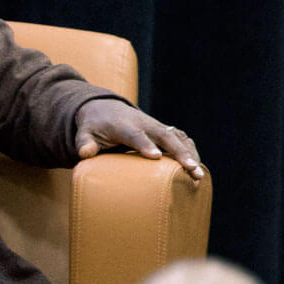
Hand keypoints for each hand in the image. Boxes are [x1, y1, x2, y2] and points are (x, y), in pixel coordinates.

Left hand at [74, 100, 203, 180]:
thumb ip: (84, 142)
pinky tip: (197, 169)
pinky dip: (191, 152)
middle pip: (165, 136)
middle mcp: (145, 124)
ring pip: (178, 138)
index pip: (136, 134)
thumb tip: (85, 153)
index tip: (155, 157)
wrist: (106, 109)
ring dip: (190, 155)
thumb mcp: (84, 133)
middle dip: (179, 152)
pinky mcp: (164, 132)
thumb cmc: (94, 127)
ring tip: (199, 174)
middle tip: (191, 169)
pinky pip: (181, 140)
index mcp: (124, 125)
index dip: (145, 144)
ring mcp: (157, 127)